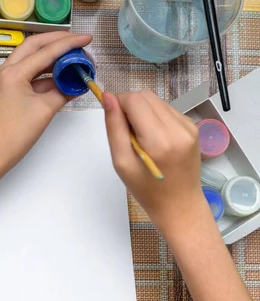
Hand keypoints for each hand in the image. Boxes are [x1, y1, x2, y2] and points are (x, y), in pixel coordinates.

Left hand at [0, 32, 91, 173]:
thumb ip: (64, 91)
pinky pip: (26, 74)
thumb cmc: (15, 135)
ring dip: (50, 57)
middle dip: (57, 42)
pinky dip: (43, 73)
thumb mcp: (45, 110)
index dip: (69, 43)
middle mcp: (4, 71)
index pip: (45, 51)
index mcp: (12, 73)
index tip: (87, 38)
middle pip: (33, 46)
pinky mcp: (5, 89)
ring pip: (29, 59)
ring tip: (73, 58)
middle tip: (78, 42)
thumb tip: (79, 83)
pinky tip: (61, 75)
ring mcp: (2, 79)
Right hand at [103, 90, 206, 230]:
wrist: (179, 204)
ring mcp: (189, 126)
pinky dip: (154, 117)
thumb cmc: (146, 189)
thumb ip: (114, 127)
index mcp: (159, 140)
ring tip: (140, 137)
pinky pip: (167, 110)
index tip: (112, 117)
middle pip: (145, 96)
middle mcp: (178, 128)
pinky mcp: (193, 127)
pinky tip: (153, 138)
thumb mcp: (121, 161)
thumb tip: (107, 97)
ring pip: (156, 101)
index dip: (118, 103)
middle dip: (129, 106)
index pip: (134, 100)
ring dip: (142, 112)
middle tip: (125, 131)